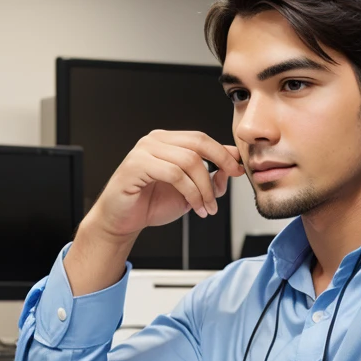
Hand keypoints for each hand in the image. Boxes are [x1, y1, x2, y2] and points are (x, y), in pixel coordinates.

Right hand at [89, 130, 243, 239]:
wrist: (122, 221)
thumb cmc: (149, 204)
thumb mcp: (188, 192)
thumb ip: (208, 179)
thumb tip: (228, 169)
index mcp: (167, 141)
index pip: (202, 139)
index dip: (223, 152)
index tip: (238, 169)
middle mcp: (155, 141)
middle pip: (198, 144)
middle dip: (220, 162)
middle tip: (230, 180)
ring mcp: (144, 151)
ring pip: (189, 161)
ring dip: (204, 187)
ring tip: (207, 207)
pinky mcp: (136, 165)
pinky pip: (174, 174)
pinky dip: (191, 193)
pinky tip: (195, 208)